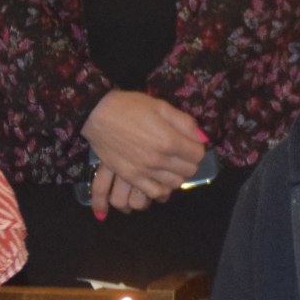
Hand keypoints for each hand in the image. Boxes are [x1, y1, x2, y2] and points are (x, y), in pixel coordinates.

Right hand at [80, 90, 206, 217]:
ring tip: (170, 164)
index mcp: (169, 140)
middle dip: (189, 161)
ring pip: (175, 184)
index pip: (198, 155)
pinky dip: (162, 187)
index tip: (190, 143)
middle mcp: (159, 160)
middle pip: (189, 171)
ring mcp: (144, 171)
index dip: (197, 148)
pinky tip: (159, 177)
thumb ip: (185, 123)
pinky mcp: (131, 177)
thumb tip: (202, 138)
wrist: (98, 115)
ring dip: (177, 175)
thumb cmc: (130, 107)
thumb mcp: (162, 107)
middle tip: (181, 153)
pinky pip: (154, 192)